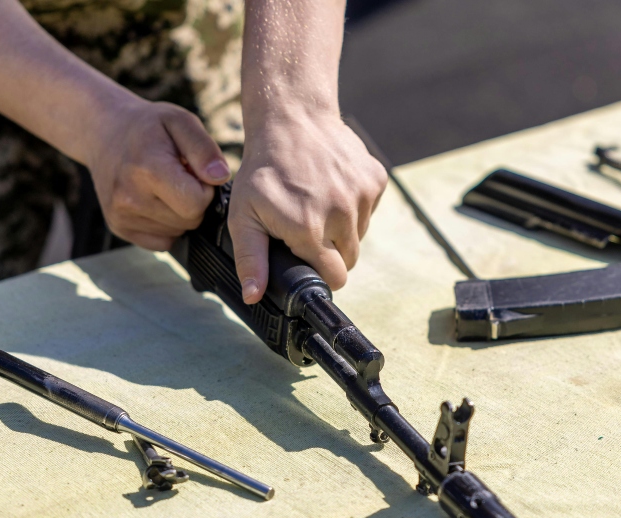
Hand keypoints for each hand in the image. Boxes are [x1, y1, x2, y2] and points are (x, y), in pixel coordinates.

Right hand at [87, 99, 231, 250]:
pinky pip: (162, 242)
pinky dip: (166, 225)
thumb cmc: (148, 126)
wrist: (103, 132)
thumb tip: (220, 177)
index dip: (204, 189)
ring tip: (163, 185)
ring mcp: (121, 216)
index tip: (193, 171)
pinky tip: (155, 200)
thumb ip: (204, 149)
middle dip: (193, 201)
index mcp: (147, 169)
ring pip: (177, 232)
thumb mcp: (180, 121)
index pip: (196, 203)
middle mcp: (129, 197)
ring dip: (179, 212)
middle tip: (178, 176)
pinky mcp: (118, 227)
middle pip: (189, 221)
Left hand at [228, 113, 386, 302]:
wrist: (292, 119)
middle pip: (349, 260)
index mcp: (309, 230)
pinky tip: (332, 187)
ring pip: (360, 234)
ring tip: (318, 204)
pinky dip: (354, 204)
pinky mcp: (375, 179)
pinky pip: (370, 209)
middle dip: (331, 252)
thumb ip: (250, 259)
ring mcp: (362, 195)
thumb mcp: (244, 215)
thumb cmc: (264, 170)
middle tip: (308, 229)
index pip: (333, 277)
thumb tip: (254, 296)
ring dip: (342, 228)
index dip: (319, 273)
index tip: (307, 260)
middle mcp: (341, 215)